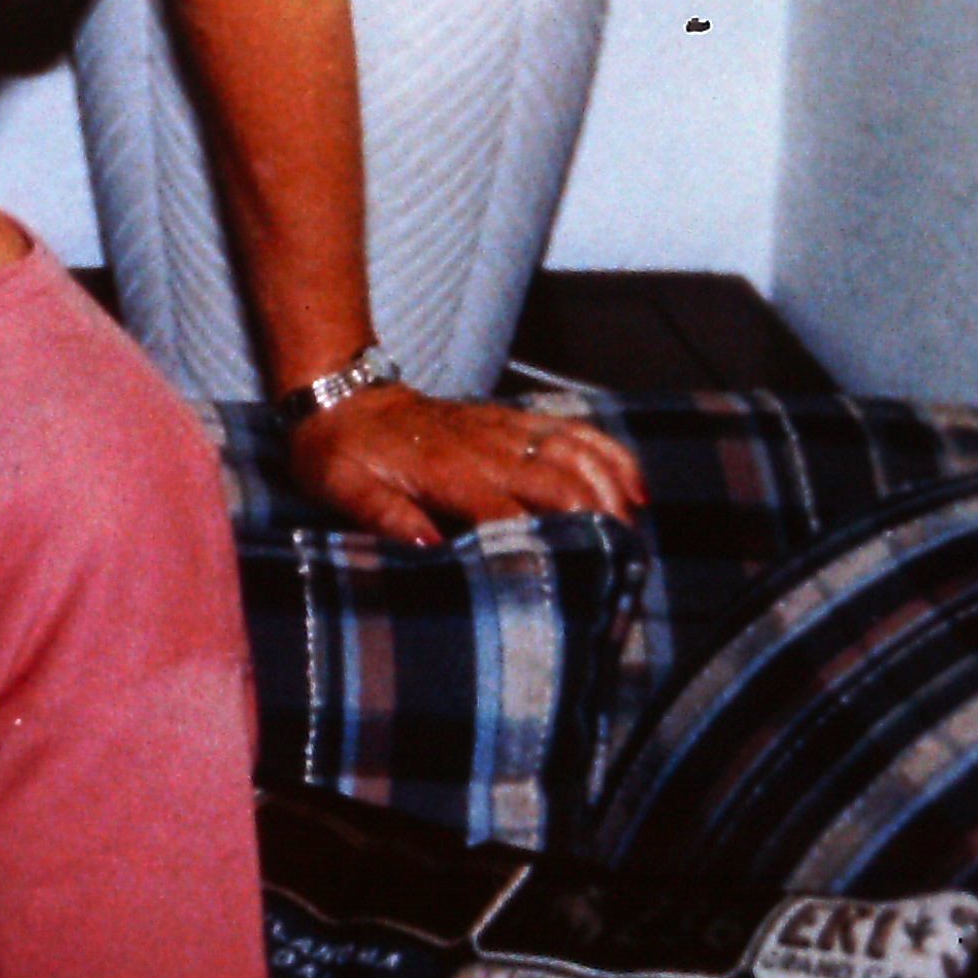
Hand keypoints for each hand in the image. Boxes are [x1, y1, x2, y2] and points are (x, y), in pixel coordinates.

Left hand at [287, 386, 645, 546]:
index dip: (540, 546)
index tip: (571, 582)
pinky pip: (571, 430)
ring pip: (574, 452)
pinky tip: (634, 483)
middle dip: (596, 522)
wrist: (340, 396)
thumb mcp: (343, 488)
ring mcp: (501, 429)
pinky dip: (608, 453)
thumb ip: (384, 516)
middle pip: (557, 482)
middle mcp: (483, 446)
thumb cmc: (341, 452)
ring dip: (612, 488)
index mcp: (445, 470)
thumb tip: (427, 546)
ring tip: (637, 531)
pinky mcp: (510, 421)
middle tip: (624, 566)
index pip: (507, 511)